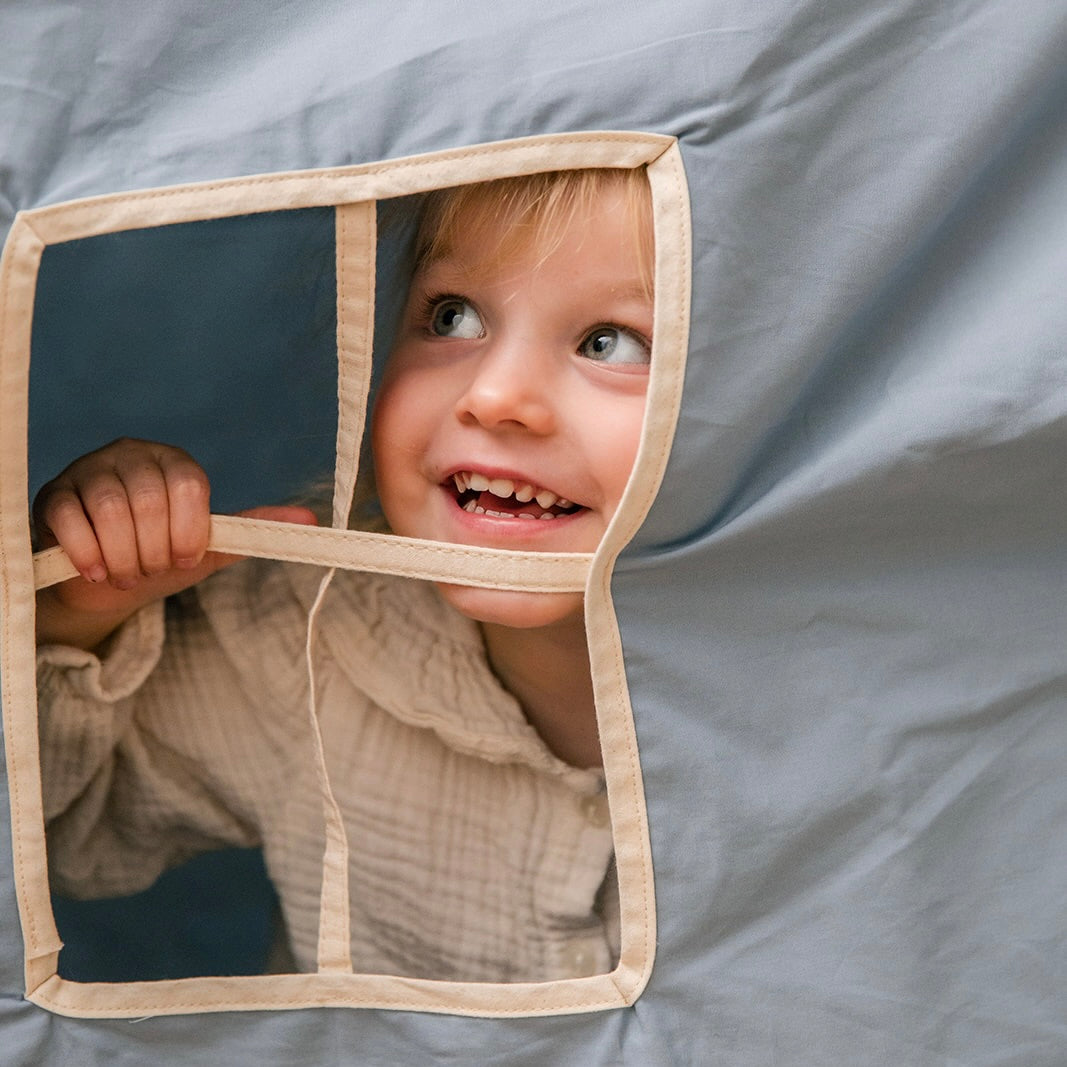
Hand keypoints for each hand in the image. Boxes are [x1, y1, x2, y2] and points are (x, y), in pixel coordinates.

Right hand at [33, 438, 316, 648]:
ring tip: (125, 574)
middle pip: (148, 500)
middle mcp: (131, 454)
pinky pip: (69, 520)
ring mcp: (87, 470)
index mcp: (175, 462)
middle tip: (149, 571)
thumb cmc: (162, 555)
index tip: (183, 560)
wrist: (106, 581)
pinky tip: (95, 572)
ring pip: (109, 510)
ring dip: (122, 557)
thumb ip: (254, 529)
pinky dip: (87, 555)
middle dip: (153, 552)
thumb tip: (311, 519)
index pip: (189, 486)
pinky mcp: (52, 494)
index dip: (188, 532)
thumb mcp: (210, 545)